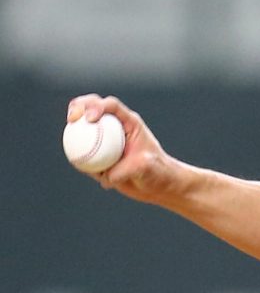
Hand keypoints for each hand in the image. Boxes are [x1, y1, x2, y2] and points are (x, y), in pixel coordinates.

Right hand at [66, 94, 185, 204]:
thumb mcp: (148, 168)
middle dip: (78, 107)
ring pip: (84, 130)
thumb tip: (107, 175)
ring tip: (69, 141)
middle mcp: (115, 128)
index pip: (111, 106)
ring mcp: (105, 141)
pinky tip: (78, 163)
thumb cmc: (158, 173)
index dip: (97, 106)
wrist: (157, 186)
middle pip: (92, 109)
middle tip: (72, 119)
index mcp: (129, 122)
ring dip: (72, 130)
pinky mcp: (99, 156)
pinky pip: (84, 154)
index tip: (90, 119)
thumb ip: (130, 168)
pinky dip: (78, 156)